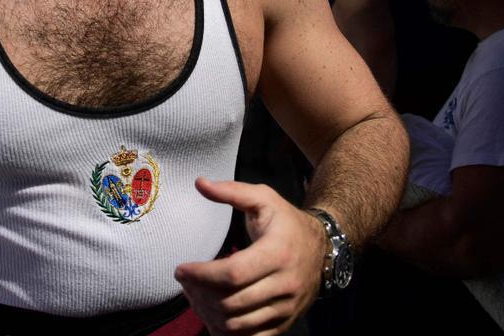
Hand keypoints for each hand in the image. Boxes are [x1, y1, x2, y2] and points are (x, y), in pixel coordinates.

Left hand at [174, 178, 325, 335]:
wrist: (323, 248)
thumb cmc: (286, 221)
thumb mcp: (263, 198)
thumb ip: (231, 191)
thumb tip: (199, 183)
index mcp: (277, 252)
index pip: (233, 274)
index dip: (202, 275)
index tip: (181, 269)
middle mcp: (285, 284)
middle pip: (231, 302)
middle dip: (199, 294)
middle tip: (185, 282)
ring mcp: (286, 308)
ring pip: (237, 324)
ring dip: (208, 313)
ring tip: (195, 295)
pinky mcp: (285, 323)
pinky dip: (226, 332)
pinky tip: (212, 315)